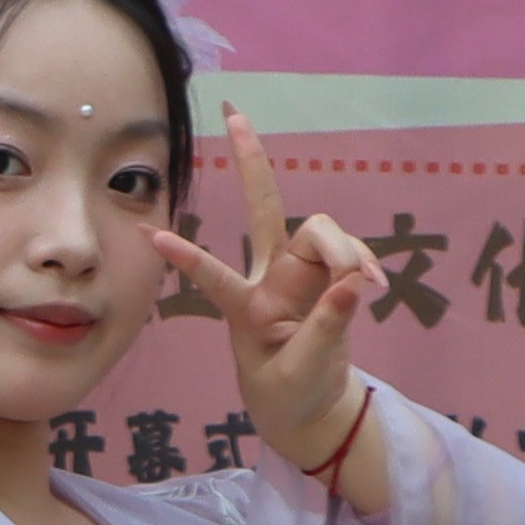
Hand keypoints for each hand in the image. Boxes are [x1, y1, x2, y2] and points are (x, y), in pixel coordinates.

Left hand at [154, 115, 386, 499]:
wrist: (309, 410)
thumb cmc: (290, 391)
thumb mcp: (304, 371)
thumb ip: (330, 325)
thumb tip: (355, 281)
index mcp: (245, 308)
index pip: (213, 277)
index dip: (186, 257)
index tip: (149, 233)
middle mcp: (268, 280)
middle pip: (265, 210)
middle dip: (253, 163)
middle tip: (235, 114)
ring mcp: (298, 274)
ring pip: (320, 231)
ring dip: (348, 250)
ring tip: (369, 285)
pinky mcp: (326, 279)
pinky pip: (350, 254)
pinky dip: (364, 264)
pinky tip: (376, 285)